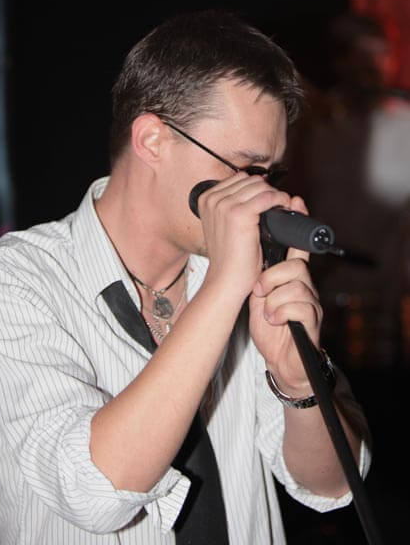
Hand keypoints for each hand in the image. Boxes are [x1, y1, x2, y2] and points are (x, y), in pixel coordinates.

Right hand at [198, 172, 290, 298]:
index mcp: (206, 199)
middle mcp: (212, 199)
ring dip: (275, 195)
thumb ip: (233, 205)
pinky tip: (284, 208)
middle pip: (250, 180)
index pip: (239, 178)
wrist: (226, 279)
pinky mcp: (239, 214)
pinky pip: (268, 196)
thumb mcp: (225, 225)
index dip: (257, 188)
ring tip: (281, 207)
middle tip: (277, 205)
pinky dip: (280, 200)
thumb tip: (259, 186)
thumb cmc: (229, 257)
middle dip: (267, 190)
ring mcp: (224, 205)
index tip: (268, 199)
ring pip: (260, 186)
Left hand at [249, 196, 322, 394]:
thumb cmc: (270, 325)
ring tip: (264, 308)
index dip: (298, 223)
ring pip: (297, 285)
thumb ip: (261, 272)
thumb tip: (248, 248)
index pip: (298, 246)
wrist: (281, 360)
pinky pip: (300, 307)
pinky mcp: (311, 323)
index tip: (294, 200)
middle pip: (296, 265)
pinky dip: (280, 313)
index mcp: (291, 278)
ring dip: (274, 297)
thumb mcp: (262, 294)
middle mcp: (305, 287)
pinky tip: (272, 320)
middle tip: (258, 290)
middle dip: (272, 277)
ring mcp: (311, 304)